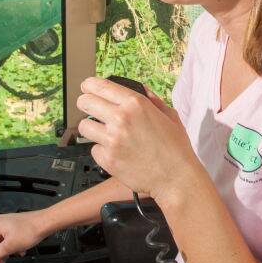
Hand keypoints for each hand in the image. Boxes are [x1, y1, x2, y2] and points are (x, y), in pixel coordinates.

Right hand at [0, 211, 52, 262]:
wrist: (46, 223)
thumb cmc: (30, 231)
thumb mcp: (9, 247)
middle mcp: (0, 222)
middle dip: (4, 253)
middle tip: (8, 261)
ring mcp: (8, 223)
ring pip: (4, 242)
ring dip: (11, 250)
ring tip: (19, 252)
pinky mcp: (16, 225)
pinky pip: (11, 238)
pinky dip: (16, 245)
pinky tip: (22, 248)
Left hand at [76, 78, 200, 202]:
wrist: (176, 177)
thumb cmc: (176, 148)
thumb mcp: (169, 115)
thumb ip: (152, 99)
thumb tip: (141, 89)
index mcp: (135, 104)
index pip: (99, 86)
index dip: (89, 85)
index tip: (87, 88)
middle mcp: (121, 119)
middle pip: (84, 102)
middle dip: (86, 104)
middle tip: (92, 110)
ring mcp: (112, 140)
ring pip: (84, 126)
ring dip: (93, 128)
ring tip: (106, 133)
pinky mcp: (107, 159)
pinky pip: (93, 149)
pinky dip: (102, 150)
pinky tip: (116, 152)